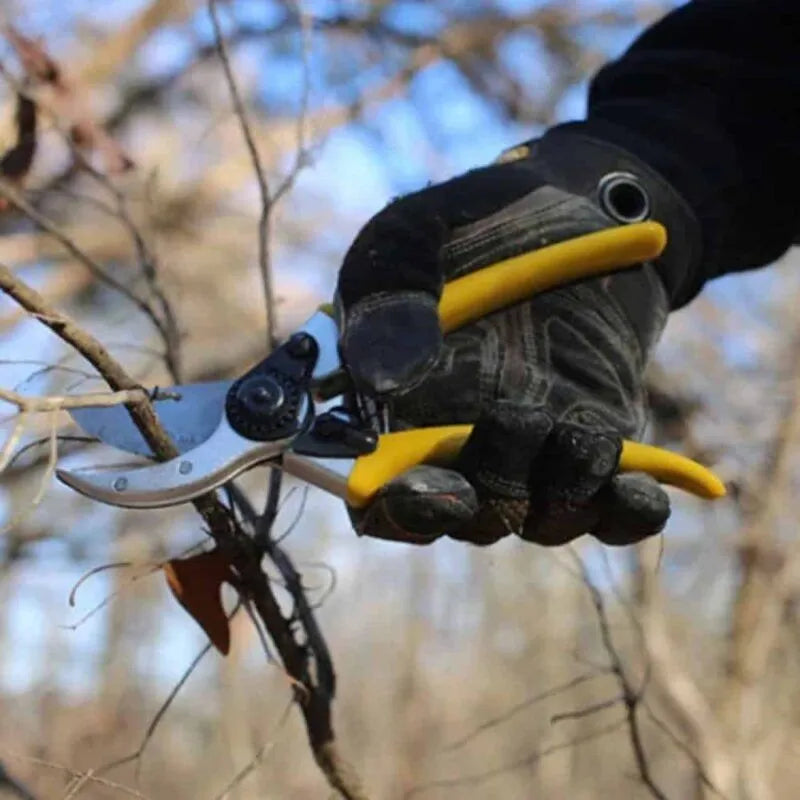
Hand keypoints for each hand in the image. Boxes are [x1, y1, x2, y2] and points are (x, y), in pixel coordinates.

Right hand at [336, 129, 700, 546]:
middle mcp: (460, 446)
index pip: (382, 496)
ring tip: (580, 426)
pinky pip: (611, 508)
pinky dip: (627, 511)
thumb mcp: (417, 230)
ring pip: (539, 518)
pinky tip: (641, 488)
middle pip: (464, 517)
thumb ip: (388, 289)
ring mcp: (532, 454)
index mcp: (397, 410)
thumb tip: (382, 378)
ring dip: (560, 489)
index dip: (403, 510)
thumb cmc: (481, 220)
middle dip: (486, 498)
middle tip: (512, 425)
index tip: (441, 492)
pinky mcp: (596, 449)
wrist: (582, 208)